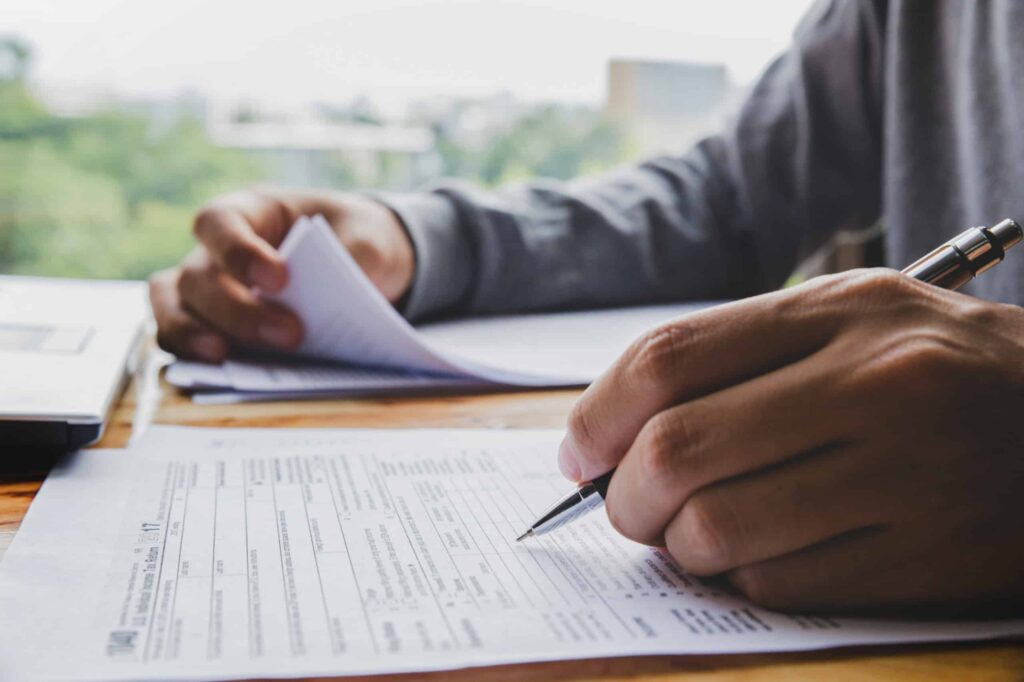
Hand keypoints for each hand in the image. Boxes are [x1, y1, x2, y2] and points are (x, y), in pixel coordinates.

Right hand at [149, 187, 414, 361]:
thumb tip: (334, 298)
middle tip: (290, 335)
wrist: (362, 261)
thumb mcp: (370, 240)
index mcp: (253, 210)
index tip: (280, 280)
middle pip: (197, 276)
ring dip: (193, 334)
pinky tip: (220, 372)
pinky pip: (181, 337)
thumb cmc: (356, 239)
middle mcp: (217, 249)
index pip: (219, 223)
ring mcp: (209, 288)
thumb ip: (356, 260)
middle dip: (239, 311)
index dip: (238, 252)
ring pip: (172, 307)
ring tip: (224, 357)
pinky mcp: (213, 324)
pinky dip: (192, 355)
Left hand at [560, 269, 1023, 612]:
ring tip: (693, 532)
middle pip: (678, 448)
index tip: (580, 454)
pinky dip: (742, 580)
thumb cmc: (931, 368)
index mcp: (839, 311)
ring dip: (678, 546)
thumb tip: (606, 437)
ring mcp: (907, 474)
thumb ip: (730, 362)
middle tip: (625, 507)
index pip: (668, 358)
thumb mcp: (844, 321)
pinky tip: (761, 555)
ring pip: (718, 530)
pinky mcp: (927, 557)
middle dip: (623, 496)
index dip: (596, 415)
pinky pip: (779, 585)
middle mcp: (874, 384)